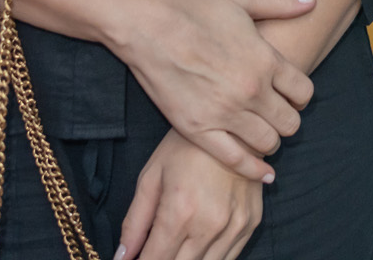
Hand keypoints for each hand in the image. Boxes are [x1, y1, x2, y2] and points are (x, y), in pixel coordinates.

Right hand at [115, 0, 315, 181]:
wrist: (150, 25)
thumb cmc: (195, 9)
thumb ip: (280, 3)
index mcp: (265, 60)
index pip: (304, 92)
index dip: (301, 96)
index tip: (292, 96)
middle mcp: (251, 91)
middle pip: (290, 122)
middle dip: (288, 120)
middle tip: (277, 116)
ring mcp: (225, 113)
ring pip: (268, 143)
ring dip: (270, 140)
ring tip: (263, 134)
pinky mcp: (198, 129)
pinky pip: (235, 160)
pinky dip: (253, 170)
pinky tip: (263, 173)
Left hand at [117, 132, 261, 259]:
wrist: (234, 125)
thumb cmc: (186, 147)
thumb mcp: (151, 177)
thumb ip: (134, 222)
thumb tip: (121, 257)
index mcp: (180, 212)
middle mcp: (210, 225)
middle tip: (154, 252)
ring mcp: (234, 226)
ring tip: (174, 248)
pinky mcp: (251, 223)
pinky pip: (229, 258)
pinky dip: (210, 258)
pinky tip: (196, 246)